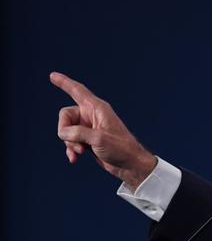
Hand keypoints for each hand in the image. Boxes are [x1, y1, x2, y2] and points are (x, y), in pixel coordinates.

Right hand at [50, 72, 156, 189]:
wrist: (130, 165)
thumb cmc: (121, 148)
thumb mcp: (98, 138)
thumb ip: (77, 133)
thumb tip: (63, 133)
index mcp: (97, 108)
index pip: (78, 91)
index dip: (65, 83)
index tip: (52, 75)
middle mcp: (92, 115)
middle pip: (66, 116)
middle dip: (65, 131)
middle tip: (77, 144)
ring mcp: (89, 128)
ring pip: (67, 130)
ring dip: (70, 143)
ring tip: (80, 152)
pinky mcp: (88, 140)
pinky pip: (71, 141)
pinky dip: (71, 149)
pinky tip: (74, 158)